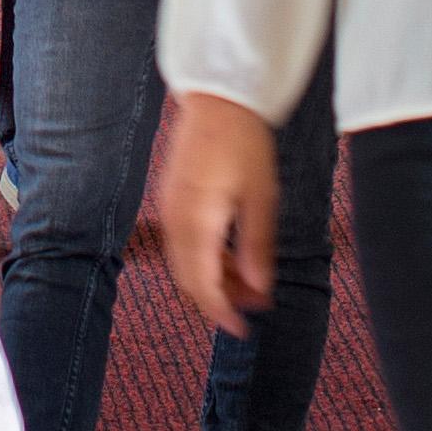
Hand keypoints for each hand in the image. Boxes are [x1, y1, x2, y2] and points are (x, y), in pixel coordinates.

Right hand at [158, 93, 279, 336]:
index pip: (203, 284)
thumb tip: (258, 289)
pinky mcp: (172, 199)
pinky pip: (182, 243)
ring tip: (249, 283)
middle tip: (253, 308)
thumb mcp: (261, 197)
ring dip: (213, 279)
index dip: (221, 313)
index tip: (242, 330)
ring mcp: (170, 209)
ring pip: (184, 263)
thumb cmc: (244, 143)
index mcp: (197, 221)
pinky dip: (204, 259)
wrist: (218, 100)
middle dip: (219, 299)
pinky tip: (231, 256)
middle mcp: (176, 219)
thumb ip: (257, 246)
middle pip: (189, 279)